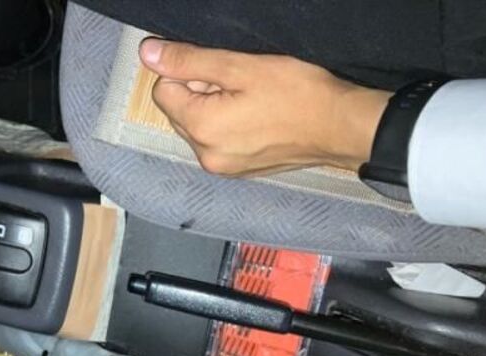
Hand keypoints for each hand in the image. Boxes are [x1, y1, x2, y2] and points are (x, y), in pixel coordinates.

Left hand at [139, 38, 391, 175]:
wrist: (338, 127)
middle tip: (241, 86)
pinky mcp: (237, 171)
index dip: (187, 73)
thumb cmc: (296, 92)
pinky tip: (256, 119)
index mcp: (200, 128)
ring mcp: (221, 168)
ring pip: (197, 127)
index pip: (162, 92)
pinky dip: (227, 127)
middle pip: (178, 112)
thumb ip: (189, 61)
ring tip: (252, 103)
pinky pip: (216, 143)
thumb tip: (147, 54)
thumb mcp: (241, 67)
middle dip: (200, 93)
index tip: (221, 71)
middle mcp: (204, 155)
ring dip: (214, 110)